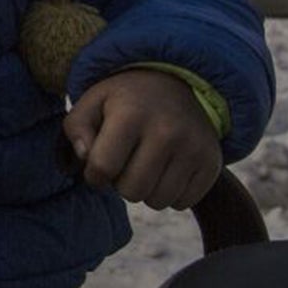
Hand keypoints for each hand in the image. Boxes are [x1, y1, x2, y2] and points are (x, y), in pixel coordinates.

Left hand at [63, 69, 221, 209]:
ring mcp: (193, 148)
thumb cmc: (125, 100)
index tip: (97, 165)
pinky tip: (165, 170)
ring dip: (145, 190)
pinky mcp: (211, 163)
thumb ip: (76, 129)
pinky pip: (183, 203)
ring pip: (158, 201)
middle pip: (132, 191)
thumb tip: (85, 159)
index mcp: (131, 115)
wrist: (178, 84)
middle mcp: (166, 131)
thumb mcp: (93, 102)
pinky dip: (169, 194)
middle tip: (124, 163)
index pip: (103, 167)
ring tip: (144, 165)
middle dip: (120, 184)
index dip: (94, 175)